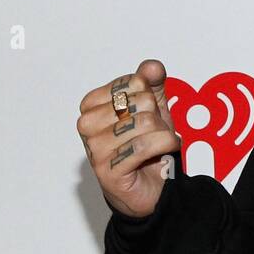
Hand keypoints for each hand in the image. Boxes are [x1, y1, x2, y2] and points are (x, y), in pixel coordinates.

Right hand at [77, 59, 181, 218]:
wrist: (152, 186)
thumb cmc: (149, 144)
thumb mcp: (154, 108)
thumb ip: (152, 83)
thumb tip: (152, 66)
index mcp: (92, 104)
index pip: (133, 81)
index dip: (151, 97)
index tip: (148, 113)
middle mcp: (86, 124)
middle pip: (141, 101)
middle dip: (159, 117)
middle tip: (154, 133)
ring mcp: (94, 148)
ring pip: (145, 123)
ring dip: (164, 134)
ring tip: (159, 144)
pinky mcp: (107, 170)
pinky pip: (145, 146)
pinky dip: (166, 145)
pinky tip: (167, 150)